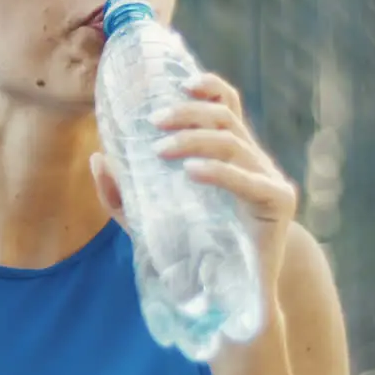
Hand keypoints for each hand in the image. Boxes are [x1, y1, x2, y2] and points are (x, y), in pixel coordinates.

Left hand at [89, 73, 298, 287]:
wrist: (238, 290)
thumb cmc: (194, 247)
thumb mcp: (148, 220)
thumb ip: (121, 195)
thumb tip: (97, 158)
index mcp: (228, 153)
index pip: (226, 105)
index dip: (208, 86)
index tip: (180, 84)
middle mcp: (251, 159)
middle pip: (224, 117)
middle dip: (187, 113)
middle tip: (153, 121)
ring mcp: (267, 178)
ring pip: (233, 141)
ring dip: (195, 139)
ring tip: (162, 149)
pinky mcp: (277, 202)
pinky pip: (248, 179)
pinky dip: (218, 171)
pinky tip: (192, 171)